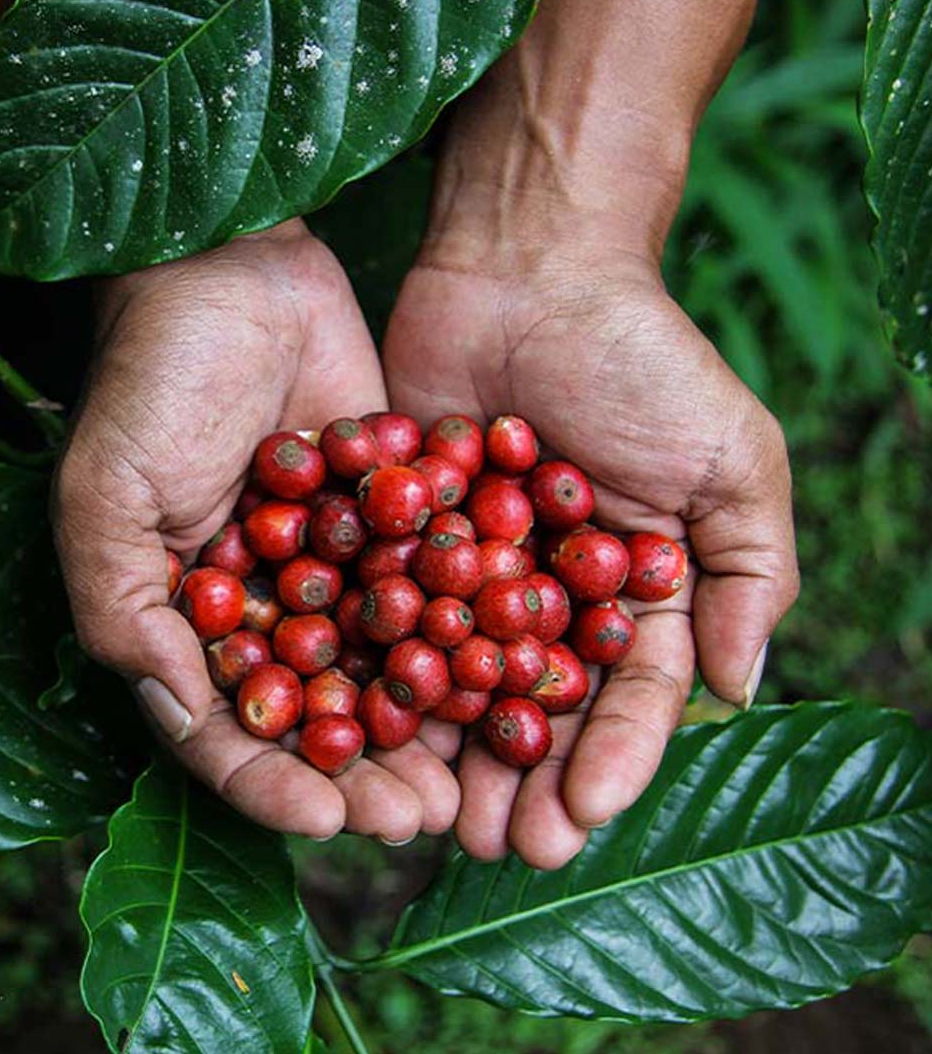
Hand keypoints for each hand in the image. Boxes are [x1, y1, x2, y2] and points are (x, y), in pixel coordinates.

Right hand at [53, 222, 459, 842]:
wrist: (240, 270)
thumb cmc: (153, 378)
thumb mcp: (108, 494)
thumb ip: (126, 610)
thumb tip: (186, 717)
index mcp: (190, 615)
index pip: (229, 725)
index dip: (272, 781)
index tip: (327, 820)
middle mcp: (266, 603)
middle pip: (318, 711)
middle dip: (364, 770)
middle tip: (418, 820)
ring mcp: (333, 563)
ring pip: (382, 664)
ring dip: (421, 725)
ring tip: (467, 777)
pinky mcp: (392, 517)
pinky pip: (427, 586)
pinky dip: (460, 632)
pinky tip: (502, 676)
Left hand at [384, 230, 798, 868]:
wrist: (530, 269)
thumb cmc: (642, 358)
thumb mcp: (729, 460)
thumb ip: (748, 574)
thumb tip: (740, 691)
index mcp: (633, 589)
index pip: (631, 692)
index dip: (613, 758)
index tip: (585, 818)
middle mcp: (550, 593)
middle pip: (539, 706)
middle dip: (528, 779)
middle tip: (503, 849)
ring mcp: (472, 569)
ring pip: (461, 679)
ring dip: (453, 752)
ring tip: (437, 821)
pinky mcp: (403, 536)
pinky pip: (394, 614)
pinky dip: (384, 671)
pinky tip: (369, 730)